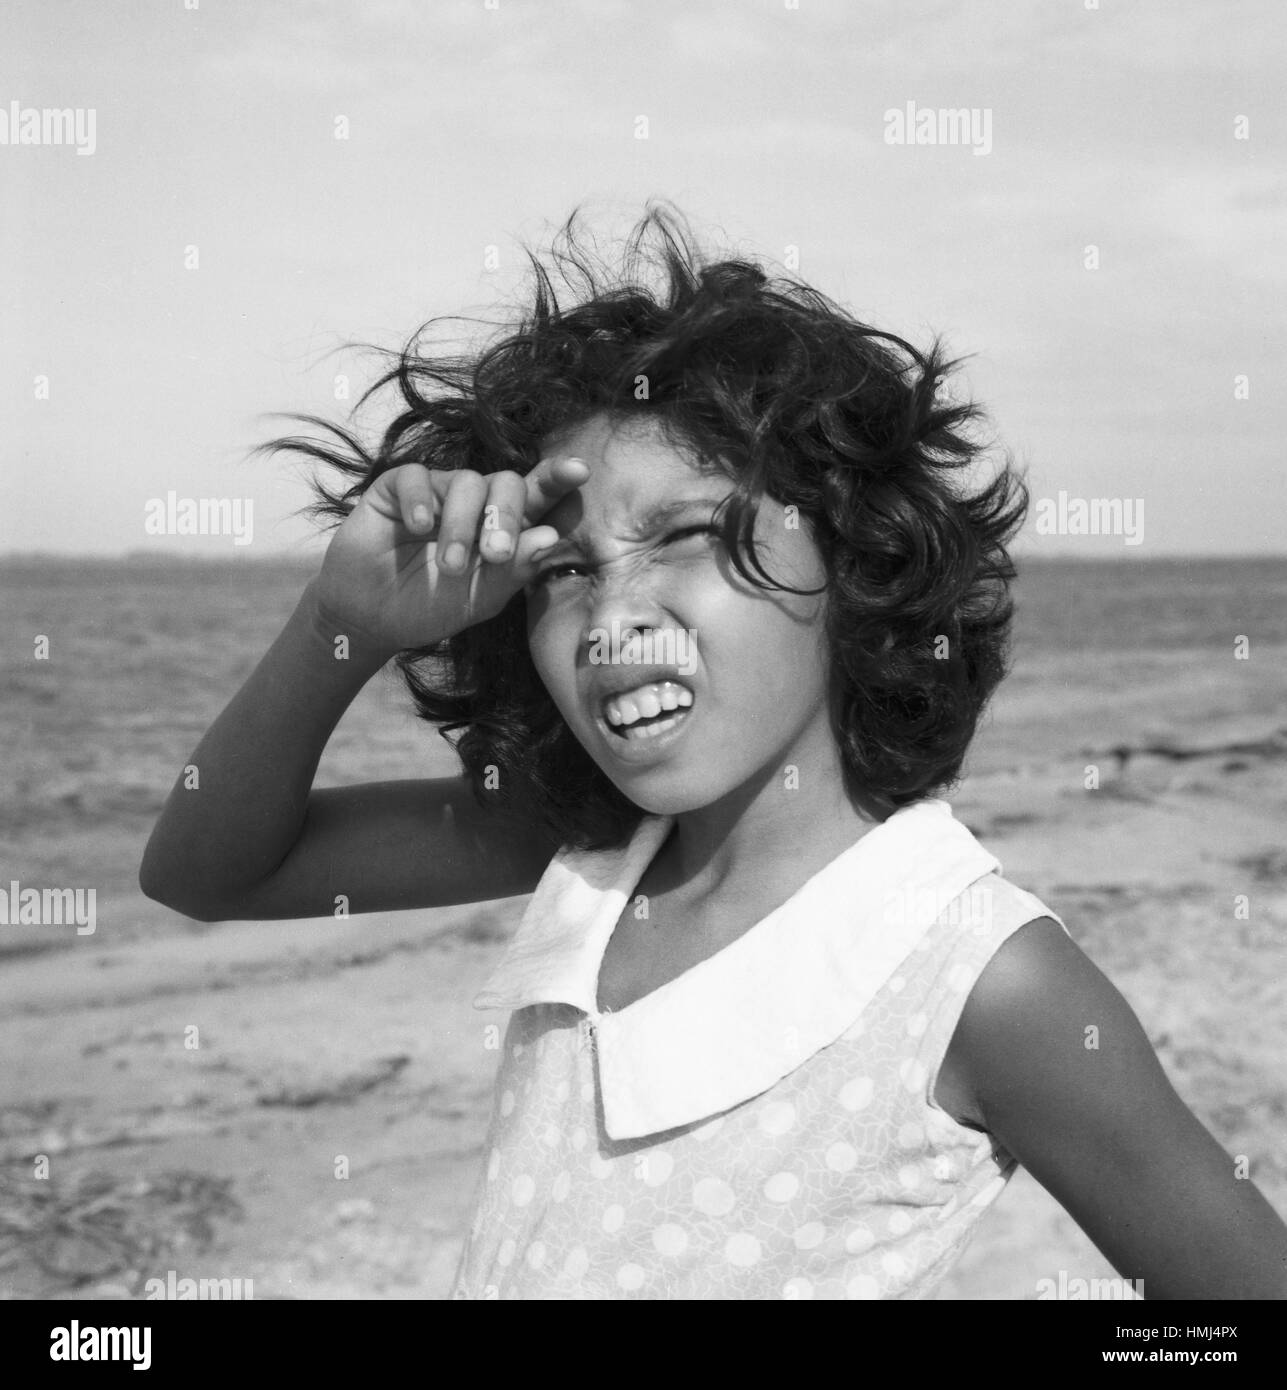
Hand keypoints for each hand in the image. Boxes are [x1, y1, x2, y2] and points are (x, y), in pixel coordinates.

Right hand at [312, 455, 588, 654]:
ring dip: (462, 526)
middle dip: (505, 517)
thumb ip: (514, 569)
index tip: (579, 470)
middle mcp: (476, 503)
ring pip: (466, 482)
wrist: (371, 618)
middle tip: (494, 554)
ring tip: (450, 566)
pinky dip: (421, 501)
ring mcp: (438, 492)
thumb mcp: (480, 598)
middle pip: (507, 482)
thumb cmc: (432, 606)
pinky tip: (418, 528)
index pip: (538, 497)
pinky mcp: (398, 488)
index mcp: (505, 527)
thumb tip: (548, 536)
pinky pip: (418, 477)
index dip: (558, 479)